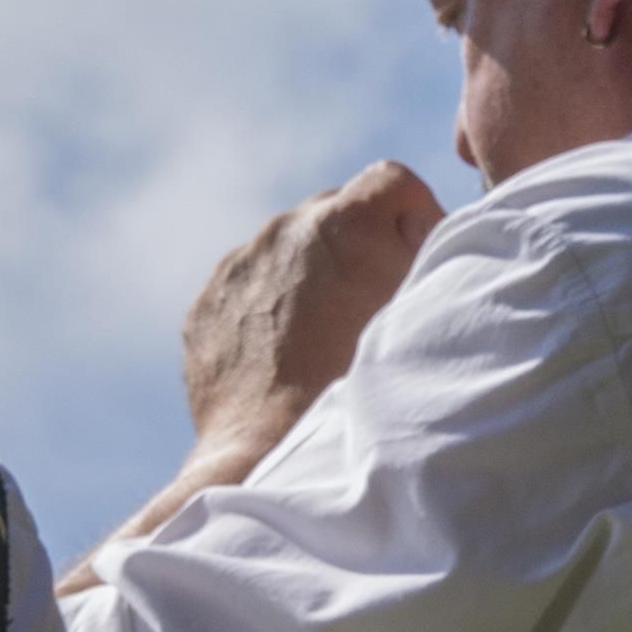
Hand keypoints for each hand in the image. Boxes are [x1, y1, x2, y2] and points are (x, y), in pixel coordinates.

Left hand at [178, 162, 443, 459]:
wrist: (264, 453)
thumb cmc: (353, 387)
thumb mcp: (410, 315)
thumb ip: (422, 258)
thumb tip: (418, 231)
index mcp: (341, 223)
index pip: (390, 179)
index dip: (413, 210)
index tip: (417, 251)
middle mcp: (282, 229)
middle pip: (336, 211)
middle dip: (358, 244)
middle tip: (373, 302)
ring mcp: (238, 263)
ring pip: (287, 248)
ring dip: (310, 274)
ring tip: (325, 336)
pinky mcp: (208, 300)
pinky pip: (250, 285)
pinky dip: (270, 306)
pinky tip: (286, 354)